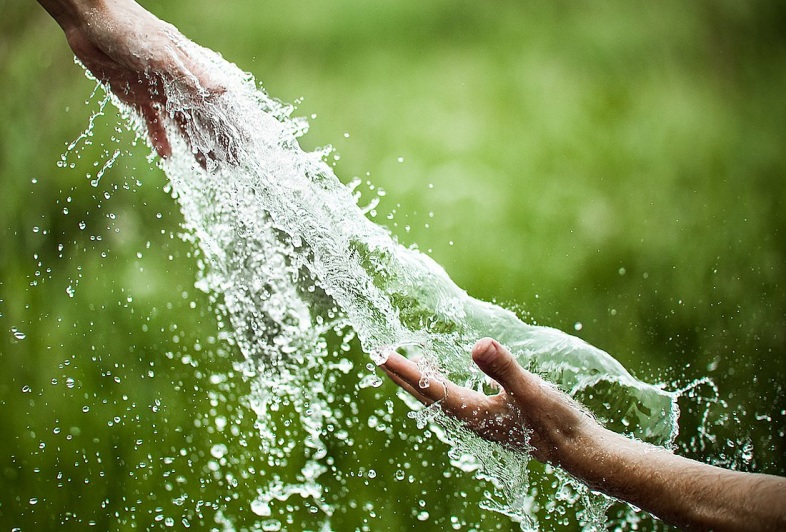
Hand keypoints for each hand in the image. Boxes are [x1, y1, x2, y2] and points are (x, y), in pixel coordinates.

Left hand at [40, 0, 226, 163]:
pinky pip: (152, 122)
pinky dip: (159, 138)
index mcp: (190, 71)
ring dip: (196, 145)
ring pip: (183, 124)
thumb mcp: (164, 53)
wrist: (90, 18)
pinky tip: (167, 156)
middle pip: (205, 118)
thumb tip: (224, 91)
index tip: (248, 144)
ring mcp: (158, 92)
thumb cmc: (131, 27)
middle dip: (220, 141)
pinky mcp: (136, 96)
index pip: (219, 103)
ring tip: (209, 167)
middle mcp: (179, 84)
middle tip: (234, 164)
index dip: (234, 123)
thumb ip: (193, 75)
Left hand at [380, 337, 596, 464]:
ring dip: (421, 380)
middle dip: (402, 376)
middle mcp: (471, 418)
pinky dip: (445, 383)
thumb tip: (477, 344)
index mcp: (472, 412)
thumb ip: (504, 367)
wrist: (579, 452)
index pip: (429, 387)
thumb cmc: (555, 423)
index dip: (404, 370)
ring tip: (407, 362)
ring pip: (441, 397)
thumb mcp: (529, 390)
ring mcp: (482, 419)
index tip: (381, 354)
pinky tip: (451, 376)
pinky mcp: (494, 418)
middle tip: (379, 356)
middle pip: (427, 395)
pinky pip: (458, 398)